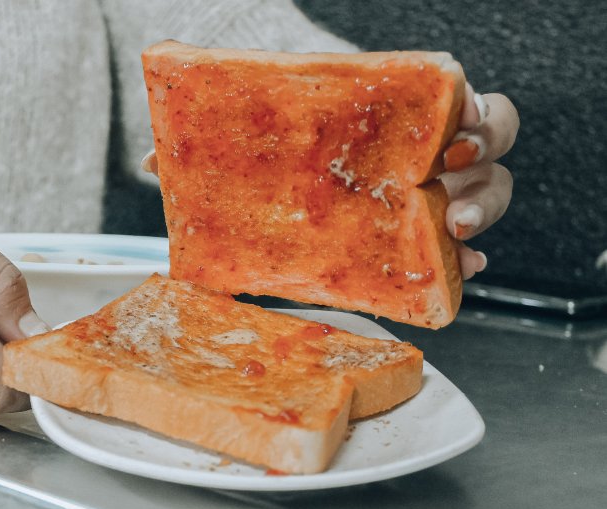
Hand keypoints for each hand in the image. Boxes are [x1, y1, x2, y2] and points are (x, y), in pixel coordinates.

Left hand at [141, 84, 519, 280]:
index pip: (463, 102)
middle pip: (491, 150)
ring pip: (486, 194)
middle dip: (483, 169)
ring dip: (480, 213)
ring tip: (453, 232)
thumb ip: (216, 134)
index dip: (477, 115)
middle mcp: (423, 149)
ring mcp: (423, 193)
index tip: (455, 130)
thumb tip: (154, 161)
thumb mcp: (257, 122)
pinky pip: (458, 250)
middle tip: (448, 185)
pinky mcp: (412, 236)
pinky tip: (460, 270)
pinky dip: (465, 261)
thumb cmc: (282, 129)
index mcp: (401, 108)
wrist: (282, 150)